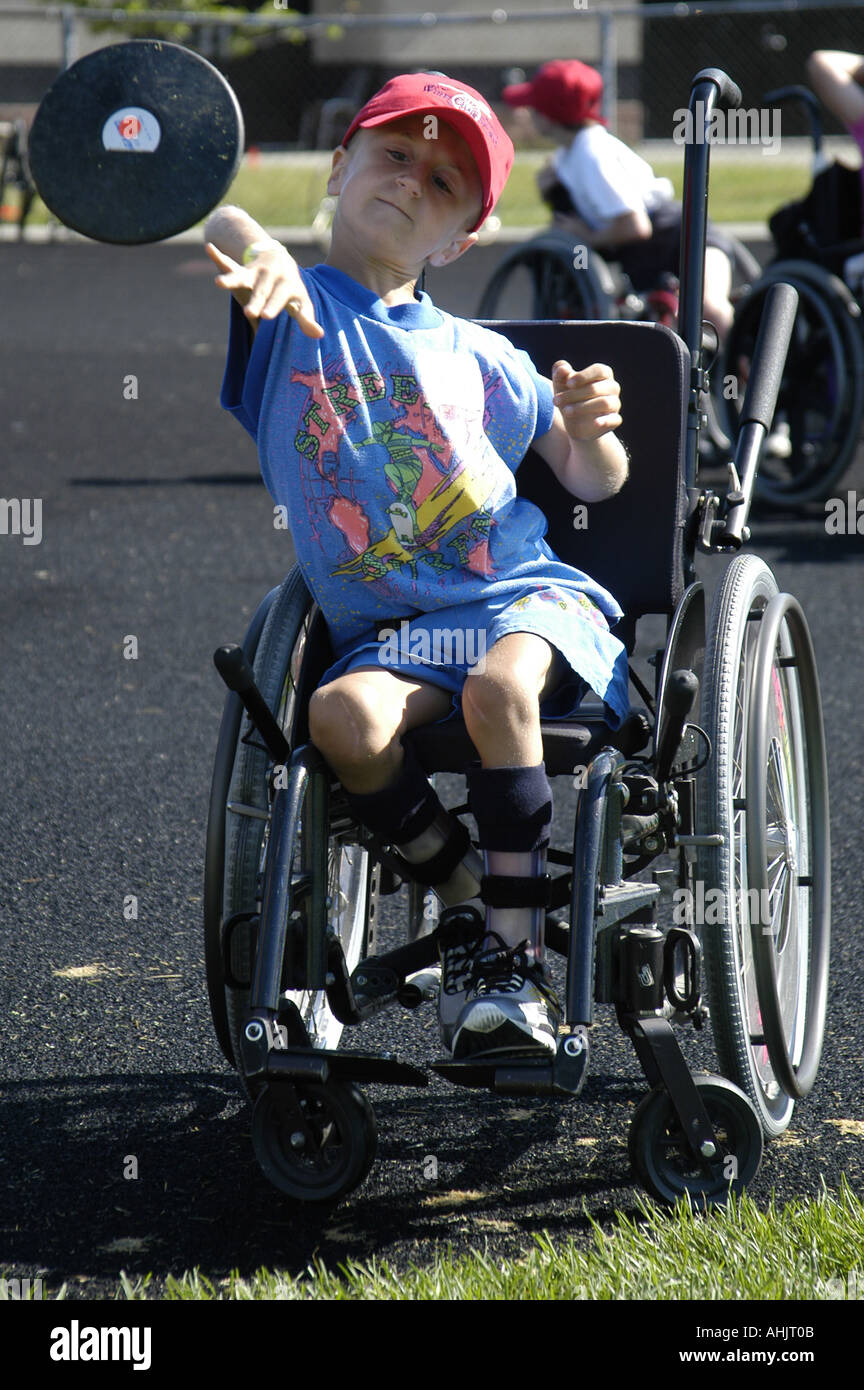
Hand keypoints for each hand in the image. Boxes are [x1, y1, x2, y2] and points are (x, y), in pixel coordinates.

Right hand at [205, 241, 323, 337]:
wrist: (282, 259)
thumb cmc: (291, 289)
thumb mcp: (301, 302)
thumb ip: (307, 318)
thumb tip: (320, 335)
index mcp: (288, 285)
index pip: (280, 298)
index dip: (274, 306)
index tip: (266, 316)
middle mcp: (272, 276)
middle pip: (262, 291)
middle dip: (256, 301)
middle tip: (249, 313)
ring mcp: (256, 272)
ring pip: (243, 276)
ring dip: (232, 280)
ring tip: (218, 283)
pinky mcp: (244, 270)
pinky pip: (229, 264)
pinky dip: (219, 257)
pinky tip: (209, 247)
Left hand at [553, 361, 621, 439]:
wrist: (576, 424)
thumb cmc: (571, 398)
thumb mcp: (561, 385)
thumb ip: (560, 373)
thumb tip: (561, 368)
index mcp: (603, 374)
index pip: (599, 370)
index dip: (583, 376)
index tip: (568, 383)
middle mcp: (612, 387)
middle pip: (596, 388)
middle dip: (574, 394)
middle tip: (556, 400)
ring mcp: (615, 404)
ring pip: (604, 403)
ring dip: (582, 407)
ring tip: (566, 411)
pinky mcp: (614, 420)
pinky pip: (614, 419)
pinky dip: (605, 421)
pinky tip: (595, 423)